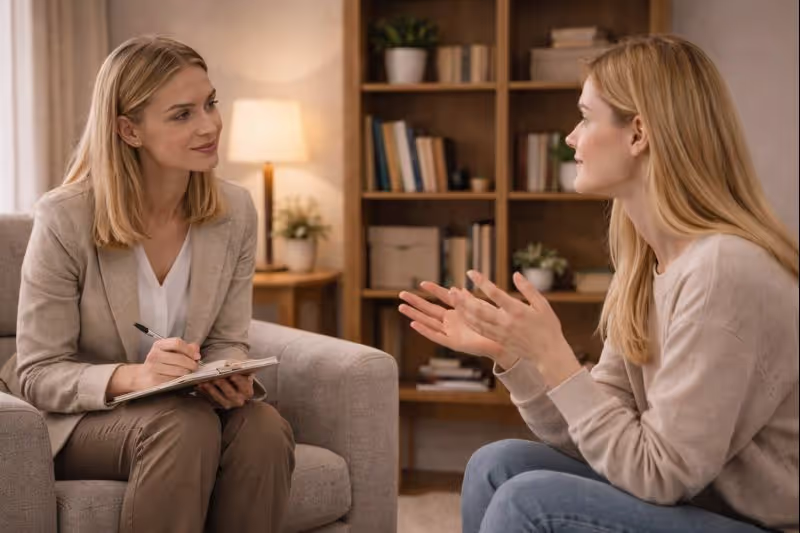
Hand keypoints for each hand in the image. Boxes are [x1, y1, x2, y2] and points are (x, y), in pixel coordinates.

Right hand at [135, 338, 200, 389]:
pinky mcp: (154, 380)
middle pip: (179, 358)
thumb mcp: (169, 352)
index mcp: (159, 345)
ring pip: (178, 370)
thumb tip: (196, 349)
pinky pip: (173, 379)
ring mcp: (153, 368)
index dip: (189, 350)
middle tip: (195, 367)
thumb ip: (184, 348)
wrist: (140, 376)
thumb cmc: (158, 363)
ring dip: (187, 372)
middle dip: (191, 363)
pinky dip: (180, 379)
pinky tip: (180, 378)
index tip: (196, 356)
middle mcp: (155, 355)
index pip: (177, 343)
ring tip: (188, 372)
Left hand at [196, 374, 254, 409]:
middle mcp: (239, 400)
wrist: (235, 387)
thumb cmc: (239, 377)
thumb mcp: (243, 373)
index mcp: (247, 392)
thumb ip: (240, 369)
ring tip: (204, 382)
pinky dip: (204, 392)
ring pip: (219, 398)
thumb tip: (234, 364)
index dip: (238, 381)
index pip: (244, 386)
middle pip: (230, 393)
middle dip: (222, 385)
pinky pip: (210, 399)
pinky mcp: (218, 404)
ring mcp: (228, 404)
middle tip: (215, 379)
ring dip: (211, 389)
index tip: (232, 375)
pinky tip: (200, 385)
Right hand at [398, 281, 503, 361]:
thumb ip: (467, 299)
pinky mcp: (452, 343)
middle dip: (416, 302)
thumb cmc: (493, 326)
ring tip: (401, 307)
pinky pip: (436, 336)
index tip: (422, 283)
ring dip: (415, 314)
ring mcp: (450, 332)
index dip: (433, 290)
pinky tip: (414, 324)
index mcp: (459, 312)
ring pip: (428, 322)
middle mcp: (452, 322)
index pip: (443, 297)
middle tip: (401, 294)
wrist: (502, 343)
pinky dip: (425, 330)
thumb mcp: (480, 309)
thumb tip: (456, 288)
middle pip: (429, 310)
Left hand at [452, 270, 581, 386]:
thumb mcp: (542, 305)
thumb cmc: (548, 327)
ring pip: (476, 321)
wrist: (548, 353)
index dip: (482, 282)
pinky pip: (479, 330)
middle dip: (464, 300)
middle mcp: (506, 322)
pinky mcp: (498, 340)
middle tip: (452, 290)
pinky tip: (462, 314)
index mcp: (517, 311)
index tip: (471, 272)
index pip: (495, 294)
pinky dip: (469, 321)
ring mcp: (501, 333)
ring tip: (452, 300)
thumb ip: (528, 289)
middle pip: (479, 310)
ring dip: (462, 310)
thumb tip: (515, 274)